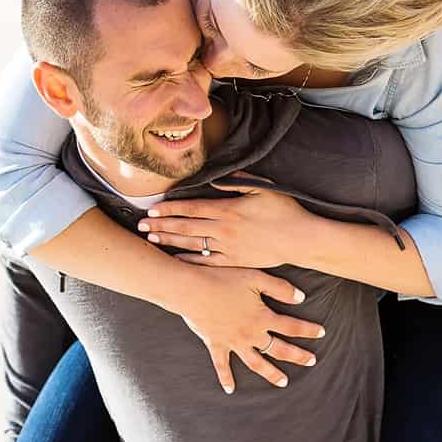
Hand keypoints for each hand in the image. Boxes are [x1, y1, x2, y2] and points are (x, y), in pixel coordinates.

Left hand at [138, 175, 309, 268]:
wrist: (301, 240)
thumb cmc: (285, 212)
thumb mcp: (263, 189)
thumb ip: (238, 182)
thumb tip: (216, 178)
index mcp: (228, 210)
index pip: (191, 208)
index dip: (169, 209)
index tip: (152, 208)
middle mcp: (224, 230)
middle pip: (185, 227)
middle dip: (161, 225)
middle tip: (141, 225)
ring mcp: (228, 248)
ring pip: (192, 245)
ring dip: (169, 242)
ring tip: (151, 239)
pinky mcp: (235, 262)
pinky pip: (207, 263)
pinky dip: (190, 261)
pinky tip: (175, 260)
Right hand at [170, 260, 324, 391]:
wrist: (192, 290)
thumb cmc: (223, 279)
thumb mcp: (255, 277)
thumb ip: (280, 288)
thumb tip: (301, 298)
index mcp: (262, 317)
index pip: (292, 327)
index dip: (308, 330)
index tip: (322, 333)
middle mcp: (251, 334)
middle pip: (279, 349)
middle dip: (297, 356)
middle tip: (311, 361)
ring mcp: (233, 342)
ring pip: (256, 363)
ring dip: (271, 373)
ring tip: (283, 382)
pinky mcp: (216, 345)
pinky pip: (222, 365)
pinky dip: (226, 378)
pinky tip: (230, 389)